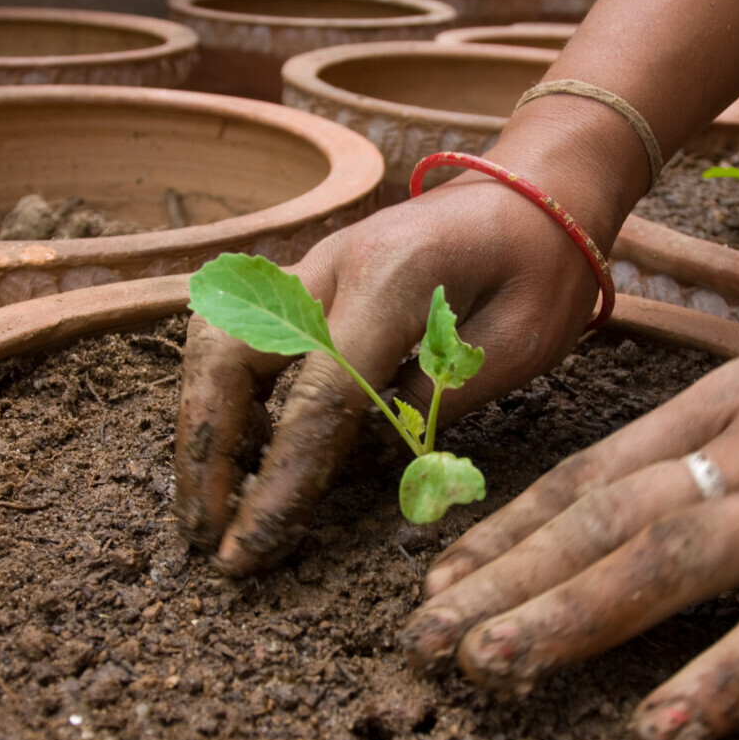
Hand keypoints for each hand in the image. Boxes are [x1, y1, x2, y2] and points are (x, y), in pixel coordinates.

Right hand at [173, 173, 605, 575]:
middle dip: (205, 455)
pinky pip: (236, 334)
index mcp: (393, 280)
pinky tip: (238, 450)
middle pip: (229, 359)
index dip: (278, 483)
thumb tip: (363, 463)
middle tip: (202, 536)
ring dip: (199, 425)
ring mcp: (309, 267)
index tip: (250, 548)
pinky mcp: (303, 281)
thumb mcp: (518, 343)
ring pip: (215, 341)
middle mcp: (330, 265)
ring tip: (206, 504)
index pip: (318, 399)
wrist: (533, 191)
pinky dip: (220, 395)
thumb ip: (438, 402)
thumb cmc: (539, 269)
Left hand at [399, 285, 738, 739]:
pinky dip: (731, 671)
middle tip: (429, 635)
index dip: (512, 529)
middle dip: (510, 579)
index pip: (595, 472)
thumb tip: (619, 485)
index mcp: (729, 401)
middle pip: (611, 516)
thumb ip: (708, 429)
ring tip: (499, 666)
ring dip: (578, 614)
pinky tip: (667, 720)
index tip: (445, 577)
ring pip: (679, 559)